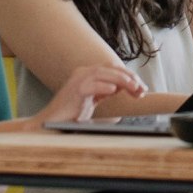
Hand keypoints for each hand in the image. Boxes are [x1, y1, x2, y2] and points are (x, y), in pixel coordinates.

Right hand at [30, 65, 146, 128]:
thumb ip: (106, 91)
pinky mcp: (74, 92)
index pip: (113, 69)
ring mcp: (77, 81)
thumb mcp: (93, 100)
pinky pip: (91, 86)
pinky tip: (113, 91)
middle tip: (142, 89)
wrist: (51, 125)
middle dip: (130, 77)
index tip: (141, 88)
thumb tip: (127, 88)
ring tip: (134, 89)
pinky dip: (103, 87)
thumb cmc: (71, 114)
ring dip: (122, 80)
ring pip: (104, 74)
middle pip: (112, 68)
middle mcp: (83, 73)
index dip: (129, 77)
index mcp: (88, 74)